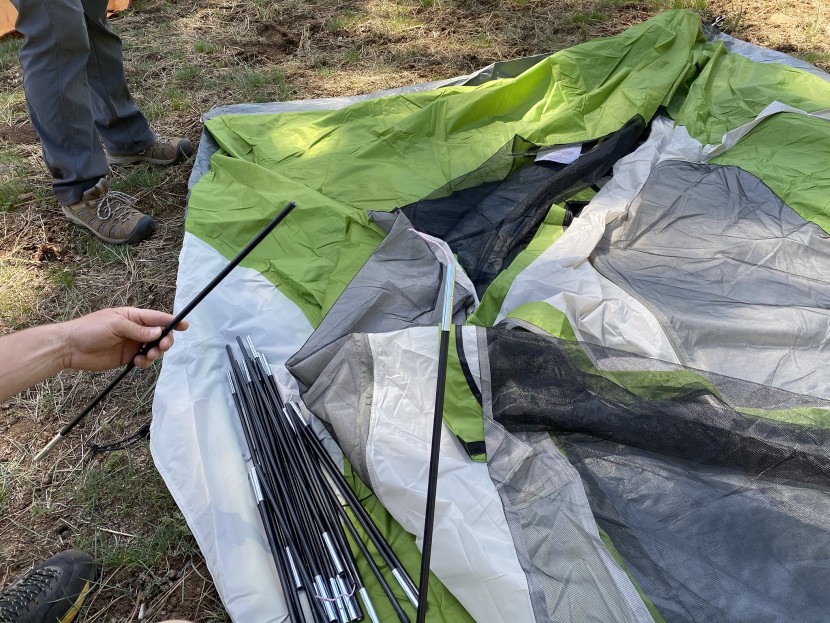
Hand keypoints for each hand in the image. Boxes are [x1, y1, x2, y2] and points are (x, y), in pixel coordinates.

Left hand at [62, 307, 188, 370]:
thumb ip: (138, 330)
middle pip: (159, 334)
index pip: (156, 318)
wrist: (69, 348)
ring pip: (153, 348)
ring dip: (155, 353)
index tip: (184, 326)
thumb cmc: (90, 330)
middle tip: (163, 347)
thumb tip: (159, 333)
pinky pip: (144, 360)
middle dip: (165, 340)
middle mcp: (135, 329)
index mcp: (133, 316)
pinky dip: (145, 362)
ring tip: (147, 356)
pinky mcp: (127, 357)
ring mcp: (132, 344)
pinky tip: (138, 362)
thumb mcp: (115, 325)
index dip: (171, 321)